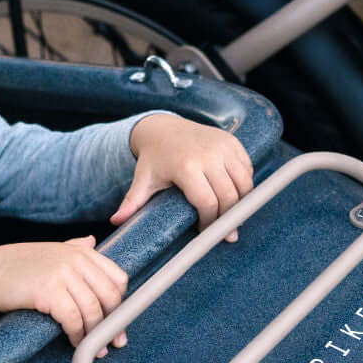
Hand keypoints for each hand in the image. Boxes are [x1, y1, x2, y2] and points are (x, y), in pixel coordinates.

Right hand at [0, 236, 128, 351]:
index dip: (121, 303)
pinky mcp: (49, 292)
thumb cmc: (21, 266)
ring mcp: (62, 275)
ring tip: (93, 348)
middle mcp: (76, 260)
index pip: (117, 278)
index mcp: (82, 252)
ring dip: (95, 334)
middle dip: (114, 323)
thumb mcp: (52, 250)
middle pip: (109, 296)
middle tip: (112, 341)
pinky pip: (73, 319)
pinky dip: (77, 335)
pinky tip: (74, 342)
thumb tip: (92, 241)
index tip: (118, 320)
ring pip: (93, 310)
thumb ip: (74, 247)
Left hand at [110, 114, 252, 238]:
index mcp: (186, 166)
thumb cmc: (153, 159)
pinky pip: (247, 170)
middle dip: (230, 219)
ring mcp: (222, 146)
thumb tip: (115, 221)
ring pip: (243, 184)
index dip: (210, 223)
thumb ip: (132, 202)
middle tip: (227, 234)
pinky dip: (245, 185)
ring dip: (242, 204)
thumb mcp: (143, 180)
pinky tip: (235, 196)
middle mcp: (208, 155)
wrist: (163, 128)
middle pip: (229, 196)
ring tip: (233, 217)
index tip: (205, 233)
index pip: (208, 203)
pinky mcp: (232, 142)